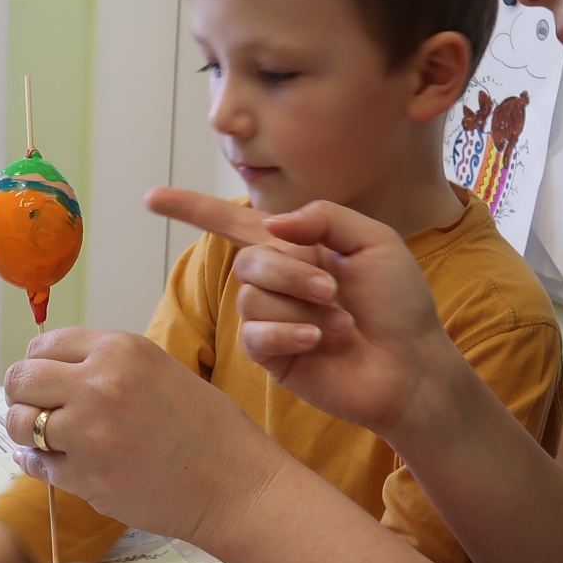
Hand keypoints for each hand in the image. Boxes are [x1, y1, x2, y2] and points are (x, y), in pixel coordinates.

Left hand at [2, 326, 290, 547]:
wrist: (237, 485)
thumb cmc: (210, 431)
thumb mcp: (161, 371)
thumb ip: (109, 366)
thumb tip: (56, 372)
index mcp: (121, 350)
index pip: (43, 344)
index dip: (38, 364)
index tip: (45, 380)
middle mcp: (98, 384)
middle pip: (21, 378)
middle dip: (21, 394)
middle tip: (35, 410)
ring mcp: (88, 432)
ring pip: (19, 422)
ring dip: (25, 431)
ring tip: (46, 439)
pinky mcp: (85, 476)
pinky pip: (36, 464)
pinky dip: (39, 464)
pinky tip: (56, 464)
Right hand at [146, 188, 460, 437]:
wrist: (412, 364)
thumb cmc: (400, 304)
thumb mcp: (375, 241)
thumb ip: (324, 217)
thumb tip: (272, 224)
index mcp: (298, 247)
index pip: (234, 223)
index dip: (192, 208)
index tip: (150, 198)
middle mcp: (279, 281)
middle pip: (248, 260)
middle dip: (290, 270)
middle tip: (332, 289)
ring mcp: (272, 320)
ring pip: (250, 296)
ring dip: (297, 303)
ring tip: (340, 322)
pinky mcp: (273, 356)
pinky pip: (254, 334)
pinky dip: (287, 332)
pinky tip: (317, 340)